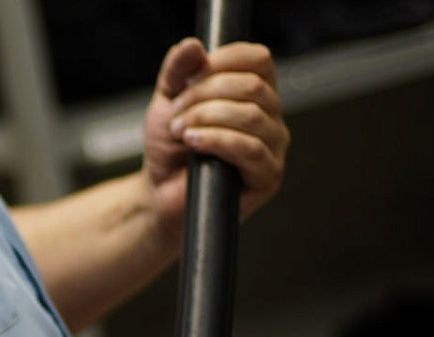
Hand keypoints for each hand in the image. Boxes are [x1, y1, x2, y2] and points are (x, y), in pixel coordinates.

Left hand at [142, 38, 289, 239]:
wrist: (160, 194)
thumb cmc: (170, 150)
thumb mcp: (167, 101)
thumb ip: (177, 72)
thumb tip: (193, 46)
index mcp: (254, 93)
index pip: (257, 59)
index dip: (223, 62)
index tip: (190, 77)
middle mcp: (270, 116)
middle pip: (252, 86)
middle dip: (204, 95)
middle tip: (176, 114)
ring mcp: (273, 146)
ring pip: (251, 116)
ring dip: (206, 118)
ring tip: (180, 131)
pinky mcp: (268, 176)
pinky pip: (250, 149)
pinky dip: (217, 141)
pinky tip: (193, 142)